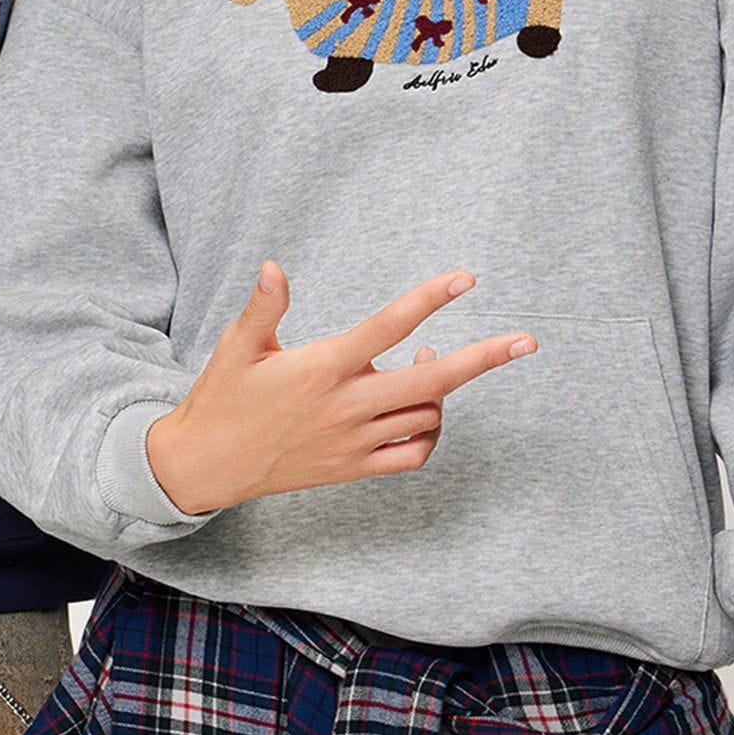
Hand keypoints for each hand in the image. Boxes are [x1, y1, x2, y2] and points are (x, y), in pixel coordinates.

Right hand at [146, 265, 535, 516]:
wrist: (207, 465)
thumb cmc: (222, 399)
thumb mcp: (237, 347)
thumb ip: (264, 307)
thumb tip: (273, 266)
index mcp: (322, 368)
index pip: (387, 326)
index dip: (430, 300)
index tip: (465, 280)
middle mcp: (346, 406)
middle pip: (434, 382)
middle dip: (485, 359)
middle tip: (526, 341)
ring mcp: (355, 441)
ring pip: (426, 416)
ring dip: (443, 388)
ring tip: (428, 361)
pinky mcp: (354, 468)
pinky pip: (412, 455)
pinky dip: (429, 433)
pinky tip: (423, 411)